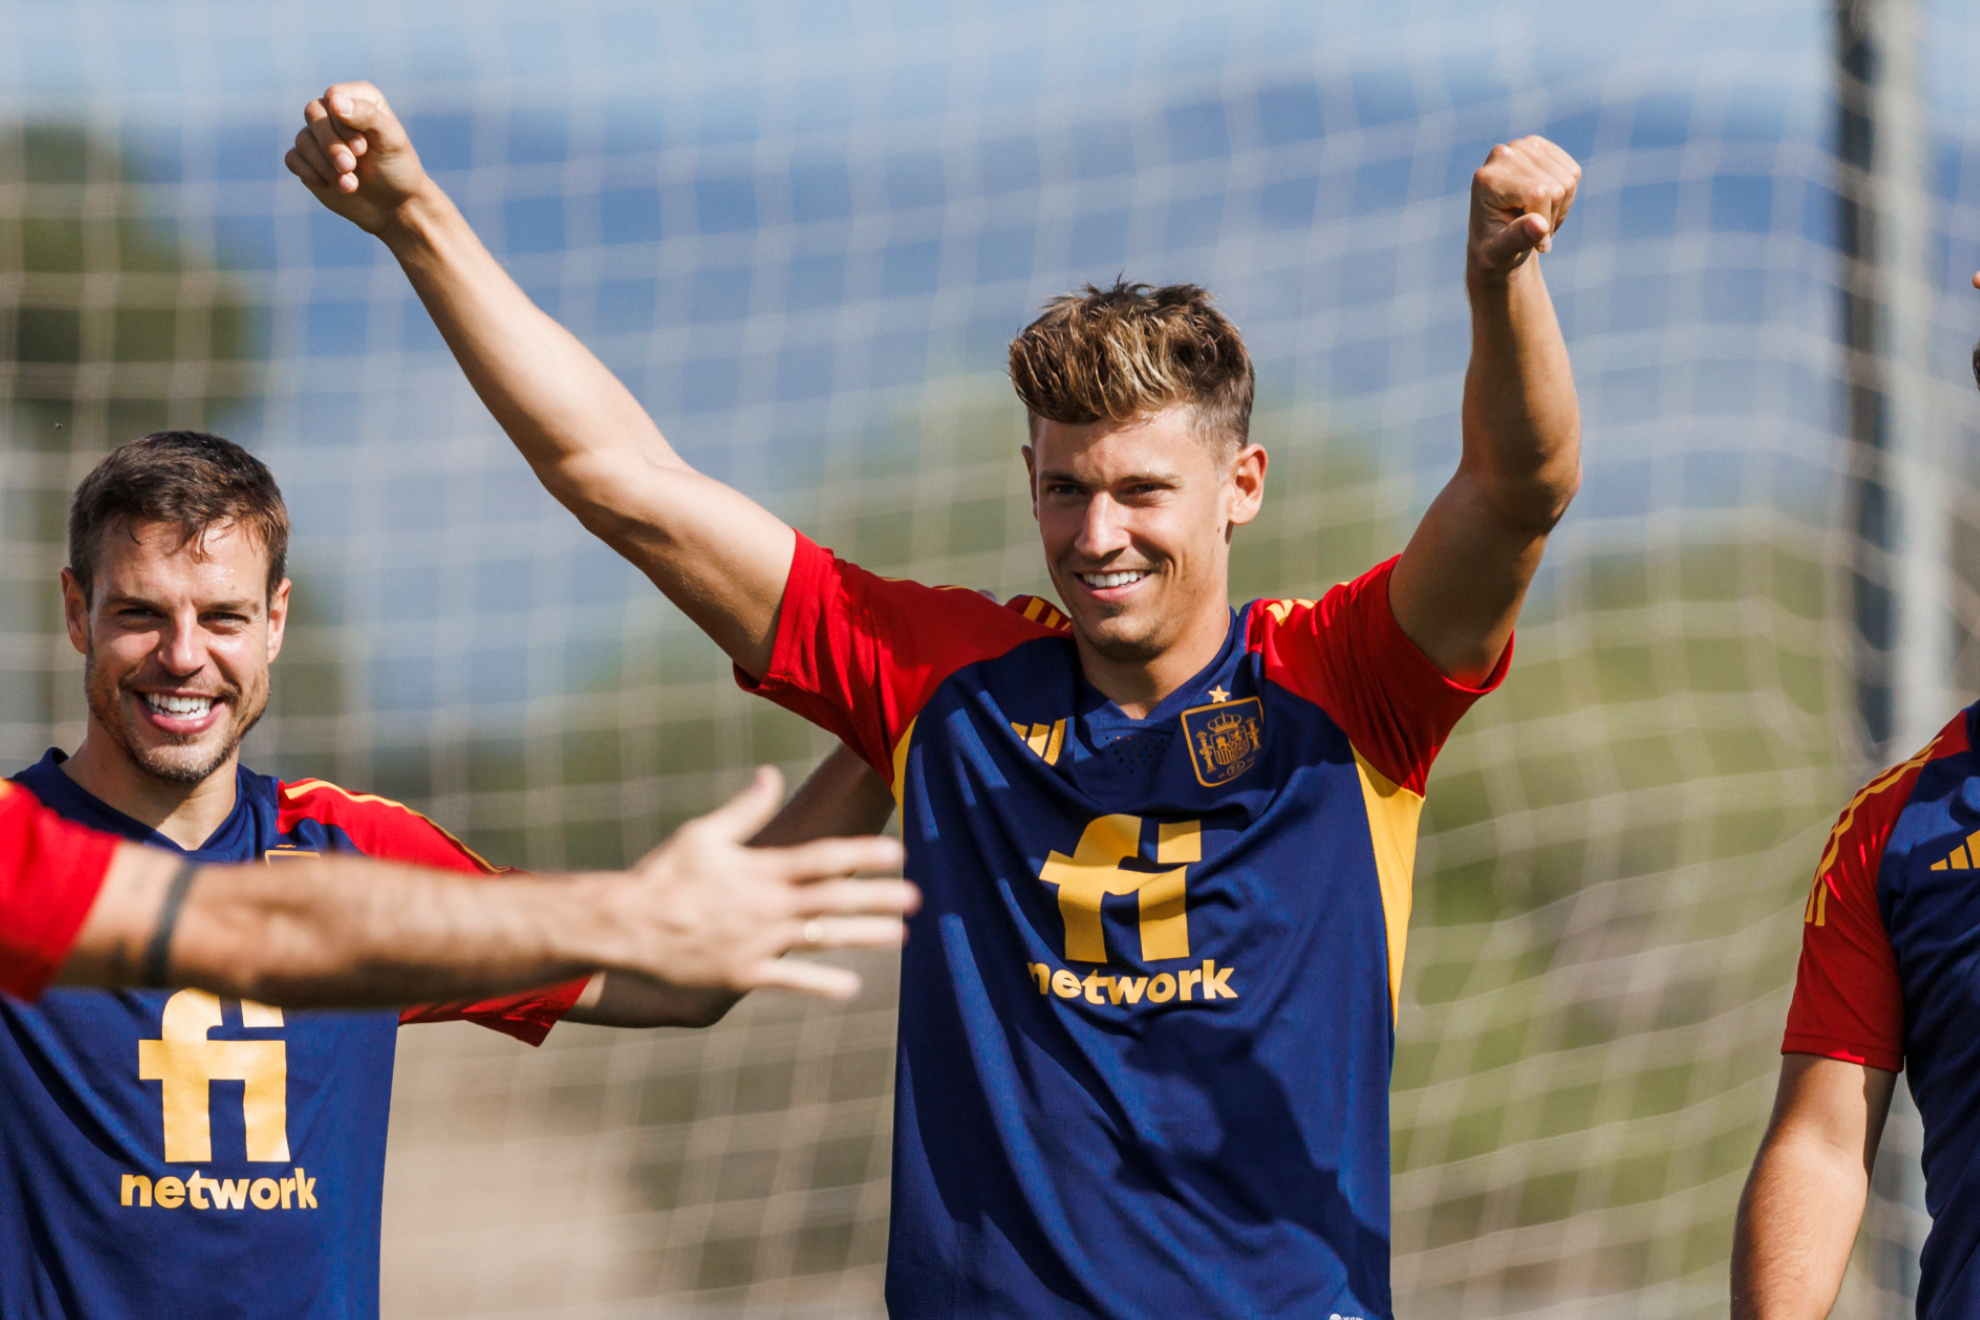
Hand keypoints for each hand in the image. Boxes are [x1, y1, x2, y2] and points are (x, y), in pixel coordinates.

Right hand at [284, 81, 429, 234]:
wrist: (393, 206)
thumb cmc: (396, 169)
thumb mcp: (391, 141)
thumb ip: (367, 116)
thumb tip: (333, 101)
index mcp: (358, 98)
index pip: (333, 96)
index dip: (343, 124)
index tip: (363, 148)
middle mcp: (335, 111)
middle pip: (313, 112)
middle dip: (331, 145)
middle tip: (350, 166)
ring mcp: (319, 135)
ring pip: (303, 139)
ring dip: (325, 166)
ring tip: (350, 185)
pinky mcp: (307, 159)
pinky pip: (292, 159)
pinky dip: (311, 174)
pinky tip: (332, 186)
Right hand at [611, 767, 916, 999]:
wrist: (626, 926)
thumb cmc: (664, 875)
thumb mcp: (703, 834)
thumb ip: (745, 809)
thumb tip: (771, 774)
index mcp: (761, 868)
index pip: (823, 857)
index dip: (862, 854)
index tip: (897, 852)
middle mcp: (766, 904)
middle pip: (833, 897)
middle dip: (877, 896)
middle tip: (916, 896)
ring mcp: (757, 941)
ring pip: (821, 937)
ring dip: (863, 935)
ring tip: (900, 936)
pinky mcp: (743, 974)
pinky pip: (789, 980)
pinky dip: (820, 984)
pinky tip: (851, 986)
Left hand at [1468, 136, 1580, 278]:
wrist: (1494, 239)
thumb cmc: (1495, 250)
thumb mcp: (1500, 253)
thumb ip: (1517, 239)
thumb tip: (1540, 225)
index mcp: (1487, 179)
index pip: (1539, 193)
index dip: (1545, 221)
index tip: (1536, 244)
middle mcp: (1502, 155)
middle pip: (1556, 187)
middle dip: (1551, 216)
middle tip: (1534, 231)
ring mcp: (1521, 147)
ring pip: (1569, 180)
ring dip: (1560, 208)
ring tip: (1537, 219)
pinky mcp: (1538, 146)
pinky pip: (1573, 173)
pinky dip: (1567, 195)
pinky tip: (1546, 204)